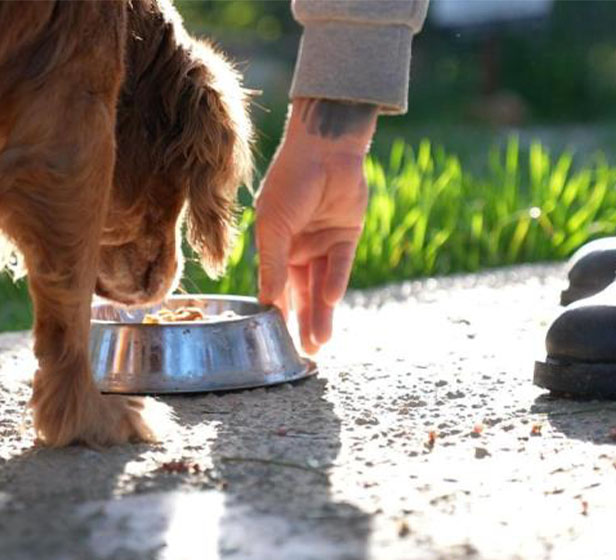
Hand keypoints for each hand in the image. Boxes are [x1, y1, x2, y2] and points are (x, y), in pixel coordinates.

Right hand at [256, 98, 376, 353]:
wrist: (324, 150)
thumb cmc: (288, 184)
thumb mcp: (273, 228)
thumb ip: (273, 266)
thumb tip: (267, 302)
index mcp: (275, 244)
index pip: (275, 285)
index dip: (276, 311)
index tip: (274, 339)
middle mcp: (299, 246)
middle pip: (300, 291)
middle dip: (302, 321)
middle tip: (303, 353)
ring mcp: (323, 241)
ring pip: (321, 285)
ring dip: (320, 313)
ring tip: (319, 343)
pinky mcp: (348, 235)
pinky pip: (341, 266)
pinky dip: (335, 283)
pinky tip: (330, 303)